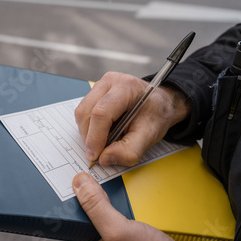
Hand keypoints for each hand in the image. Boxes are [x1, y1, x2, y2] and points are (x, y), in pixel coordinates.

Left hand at [71, 173, 191, 240]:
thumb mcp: (118, 229)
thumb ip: (96, 206)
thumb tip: (79, 184)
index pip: (74, 222)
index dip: (80, 204)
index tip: (86, 187)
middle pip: (90, 220)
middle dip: (100, 205)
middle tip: (109, 195)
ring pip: (106, 221)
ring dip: (114, 209)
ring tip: (122, 203)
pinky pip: (120, 226)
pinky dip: (125, 216)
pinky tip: (132, 212)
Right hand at [74, 72, 190, 166]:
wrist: (158, 103)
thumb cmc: (155, 115)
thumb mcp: (150, 135)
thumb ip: (130, 150)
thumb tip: (104, 158)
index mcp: (126, 87)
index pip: (101, 112)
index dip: (95, 137)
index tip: (95, 156)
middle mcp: (109, 82)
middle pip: (86, 112)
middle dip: (90, 137)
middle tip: (101, 152)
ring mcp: (99, 86)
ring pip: (81, 113)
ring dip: (88, 133)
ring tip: (105, 139)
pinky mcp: (93, 93)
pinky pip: (82, 113)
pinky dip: (89, 127)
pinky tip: (103, 131)